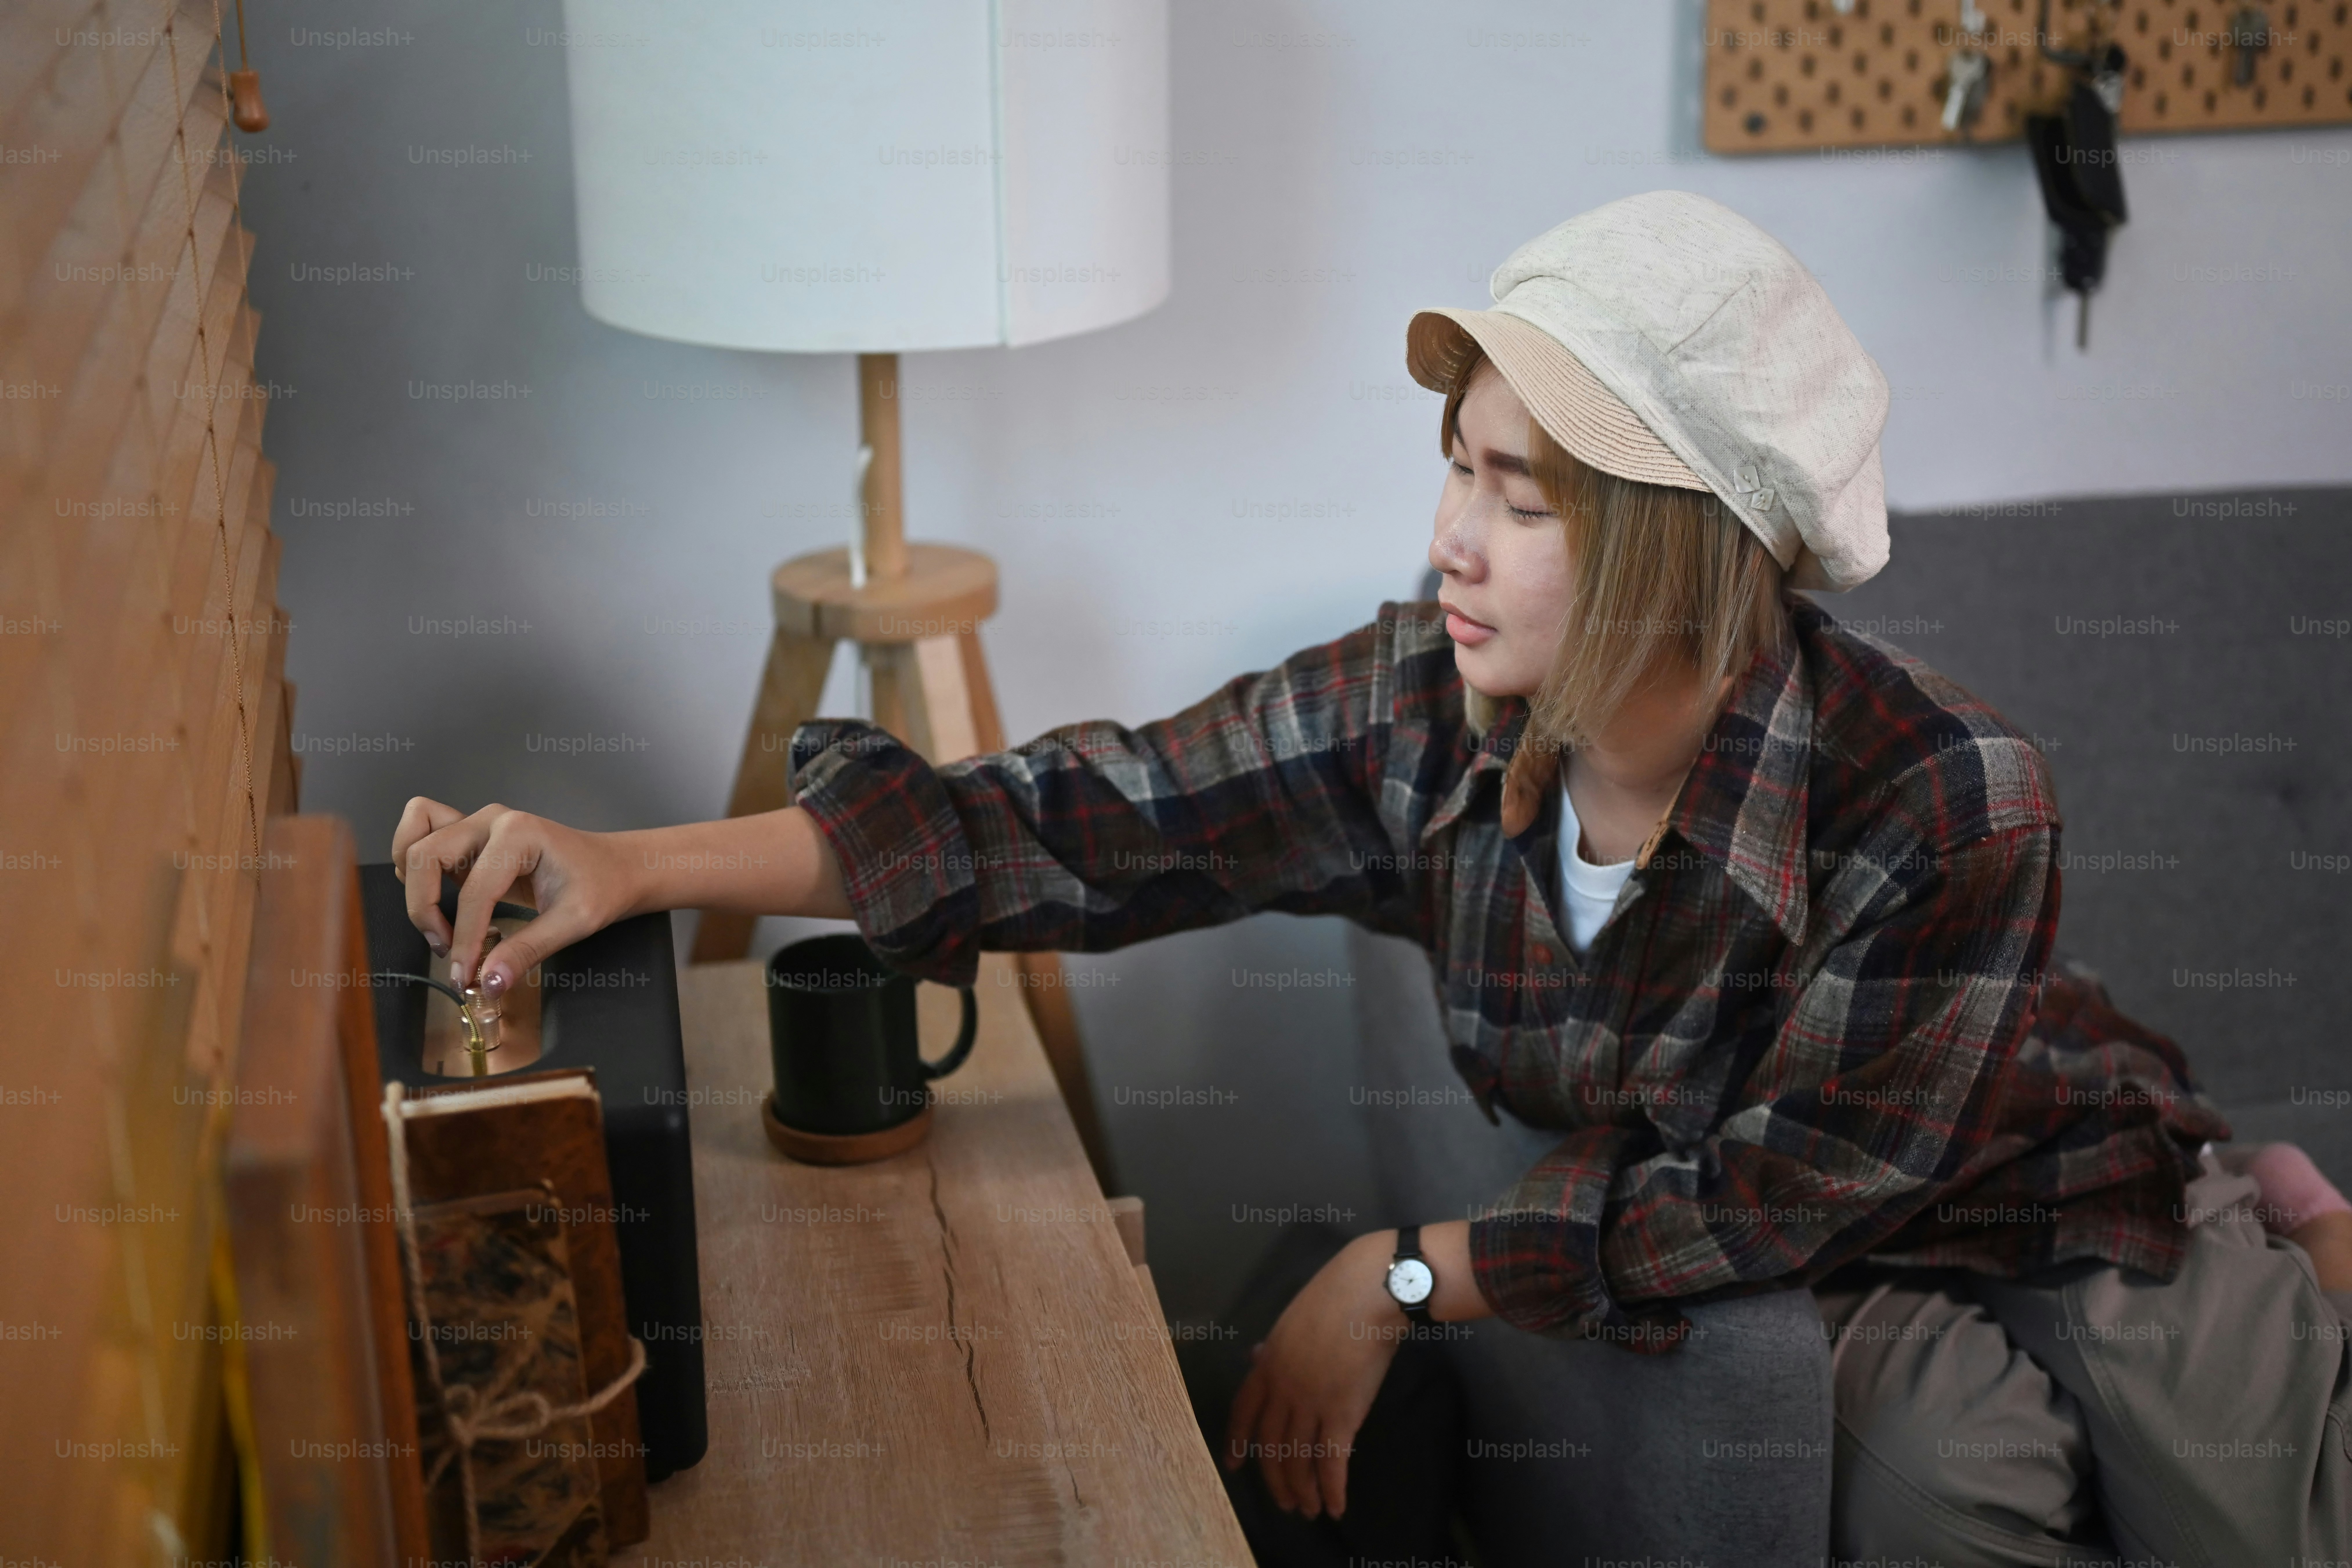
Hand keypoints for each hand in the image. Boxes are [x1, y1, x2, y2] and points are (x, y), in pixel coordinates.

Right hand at [390, 798, 639, 994]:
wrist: (615, 867)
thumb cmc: (601, 886)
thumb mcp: (573, 922)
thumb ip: (527, 951)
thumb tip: (488, 982)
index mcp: (520, 834)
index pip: (474, 892)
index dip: (464, 939)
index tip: (463, 976)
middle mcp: (491, 821)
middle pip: (424, 855)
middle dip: (423, 907)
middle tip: (447, 949)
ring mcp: (478, 825)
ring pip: (415, 838)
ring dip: (412, 883)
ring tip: (438, 923)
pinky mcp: (470, 838)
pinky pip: (423, 838)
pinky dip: (415, 868)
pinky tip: (439, 899)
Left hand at [1223, 1230, 1408, 1519]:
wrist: (1367, 1291)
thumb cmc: (1335, 1296)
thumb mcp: (1291, 1319)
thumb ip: (1274, 1347)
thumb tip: (1257, 1357)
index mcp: (1268, 1363)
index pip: (1243, 1411)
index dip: (1237, 1441)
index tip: (1234, 1464)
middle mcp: (1283, 1388)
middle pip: (1271, 1444)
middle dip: (1275, 1479)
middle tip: (1285, 1502)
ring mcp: (1310, 1402)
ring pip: (1298, 1458)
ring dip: (1303, 1490)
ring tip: (1309, 1510)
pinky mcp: (1342, 1413)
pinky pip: (1332, 1461)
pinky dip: (1332, 1488)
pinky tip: (1335, 1507)